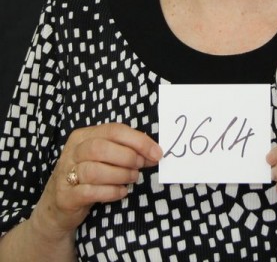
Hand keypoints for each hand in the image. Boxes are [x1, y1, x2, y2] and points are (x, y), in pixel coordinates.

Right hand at [31, 123, 162, 238]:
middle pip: (102, 148)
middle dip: (128, 157)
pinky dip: (110, 192)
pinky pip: (90, 192)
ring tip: (132, 179)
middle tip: (140, 167)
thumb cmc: (87, 176)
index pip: (114, 130)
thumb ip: (125, 151)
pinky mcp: (66, 196)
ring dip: (120, 175)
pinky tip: (121, 192)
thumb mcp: (103, 157)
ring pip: (95, 170)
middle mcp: (73, 151)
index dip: (138, 141)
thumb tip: (154, 153)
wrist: (59, 206)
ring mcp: (66, 173)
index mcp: (84, 135)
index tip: (157, 153)